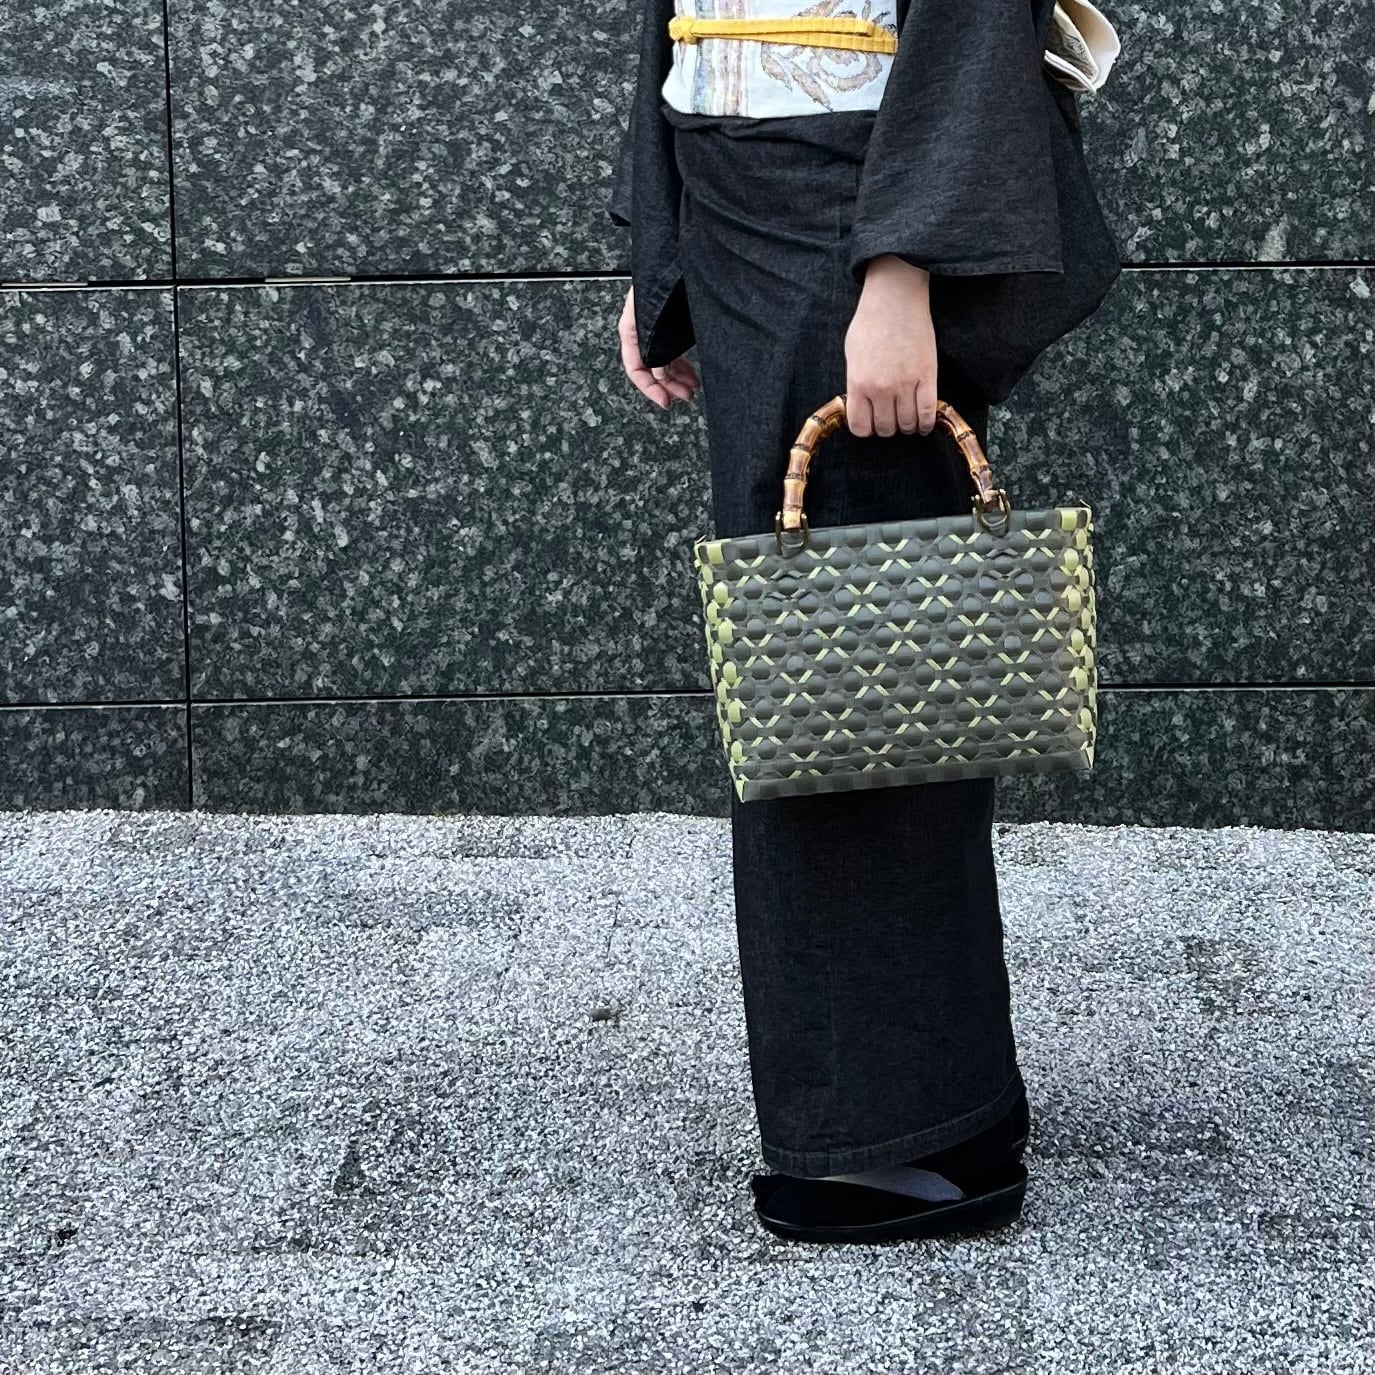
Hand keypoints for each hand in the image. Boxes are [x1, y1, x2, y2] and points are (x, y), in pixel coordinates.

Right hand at [618, 285, 699, 409]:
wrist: (676, 257)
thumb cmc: (663, 277)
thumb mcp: (654, 317)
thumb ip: (656, 347)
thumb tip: (658, 374)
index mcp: (631, 328)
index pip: (635, 368)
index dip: (649, 388)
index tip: (665, 401)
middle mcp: (642, 332)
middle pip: (652, 369)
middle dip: (668, 386)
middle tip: (684, 397)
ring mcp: (657, 330)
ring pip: (665, 363)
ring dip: (677, 379)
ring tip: (691, 389)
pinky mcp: (671, 327)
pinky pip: (674, 353)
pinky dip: (683, 366)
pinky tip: (692, 375)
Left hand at [843, 255, 937, 436]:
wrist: (894, 299)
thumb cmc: (870, 323)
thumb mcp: (851, 356)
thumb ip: (855, 384)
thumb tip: (861, 405)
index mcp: (858, 384)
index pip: (860, 427)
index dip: (866, 429)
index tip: (871, 424)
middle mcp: (880, 389)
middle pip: (885, 428)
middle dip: (887, 428)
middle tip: (891, 420)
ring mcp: (905, 383)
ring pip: (907, 424)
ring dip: (907, 427)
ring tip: (907, 421)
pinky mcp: (927, 376)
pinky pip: (928, 412)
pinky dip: (926, 424)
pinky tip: (924, 425)